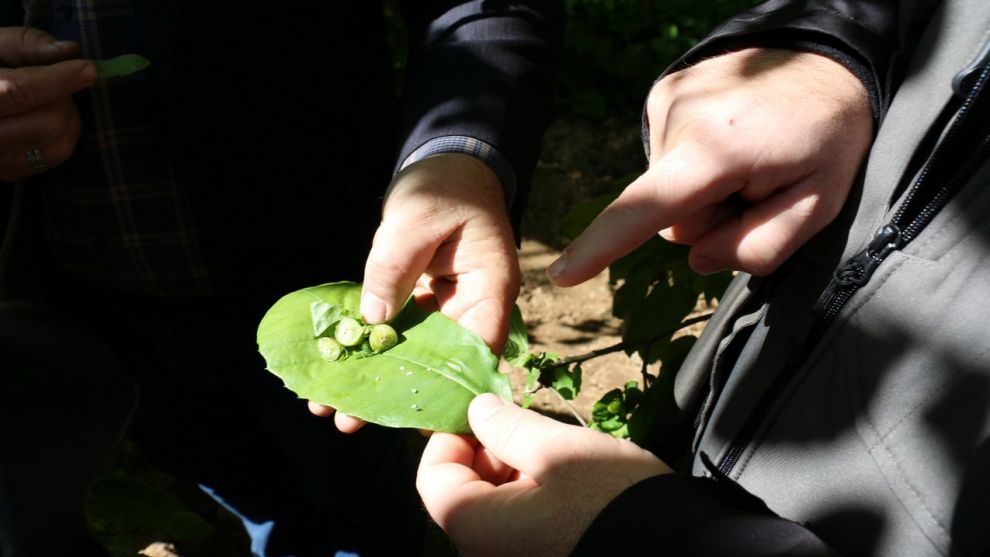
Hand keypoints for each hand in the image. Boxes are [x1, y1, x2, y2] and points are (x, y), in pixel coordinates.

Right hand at [0, 27, 95, 181]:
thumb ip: (26, 44)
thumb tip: (69, 50)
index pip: (18, 92)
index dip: (58, 81)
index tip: (89, 69)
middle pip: (48, 122)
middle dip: (62, 99)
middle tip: (51, 85)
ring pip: (60, 144)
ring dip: (67, 117)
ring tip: (46, 101)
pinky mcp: (11, 172)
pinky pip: (59, 155)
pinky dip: (63, 134)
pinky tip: (45, 119)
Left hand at [310, 153, 520, 431]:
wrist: (446, 164)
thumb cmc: (444, 186)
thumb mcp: (414, 219)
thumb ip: (394, 268)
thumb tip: (372, 320)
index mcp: (489, 289)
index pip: (477, 351)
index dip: (449, 389)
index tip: (411, 418)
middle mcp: (473, 306)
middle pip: (439, 363)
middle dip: (395, 392)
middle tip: (349, 418)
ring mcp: (446, 306)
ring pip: (413, 353)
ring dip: (375, 376)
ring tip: (332, 405)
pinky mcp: (420, 300)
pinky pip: (396, 332)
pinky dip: (368, 347)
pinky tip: (335, 366)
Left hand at [417, 394, 670, 555]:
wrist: (678, 552)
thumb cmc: (611, 502)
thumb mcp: (556, 449)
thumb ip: (505, 427)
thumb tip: (477, 410)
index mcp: (474, 528)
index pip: (431, 475)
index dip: (453, 434)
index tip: (488, 410)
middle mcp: (484, 554)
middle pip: (462, 491)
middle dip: (490, 451)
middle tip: (532, 428)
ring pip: (492, 506)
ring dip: (514, 472)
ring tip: (559, 456)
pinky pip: (518, 525)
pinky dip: (532, 497)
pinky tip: (568, 484)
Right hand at [548, 48, 871, 285]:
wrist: (825, 56)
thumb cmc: (827, 134)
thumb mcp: (820, 203)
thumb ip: (761, 246)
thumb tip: (698, 258)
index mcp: (719, 151)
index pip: (648, 208)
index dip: (601, 246)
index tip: (562, 274)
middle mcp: (681, 120)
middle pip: (670, 216)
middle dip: (708, 217)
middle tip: (757, 188)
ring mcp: (666, 101)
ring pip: (665, 188)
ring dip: (702, 189)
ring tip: (747, 159)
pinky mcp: (663, 94)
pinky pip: (666, 157)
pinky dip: (693, 161)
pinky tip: (729, 140)